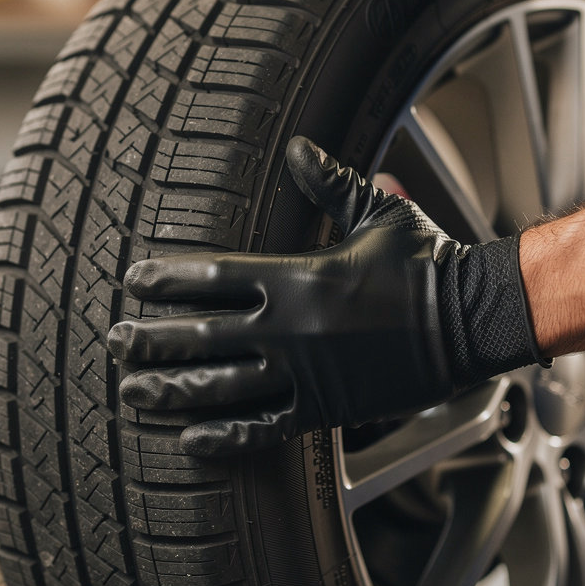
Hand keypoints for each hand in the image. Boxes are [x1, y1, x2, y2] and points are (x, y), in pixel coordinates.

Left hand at [108, 137, 547, 455]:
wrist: (469, 320)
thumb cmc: (426, 264)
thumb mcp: (377, 213)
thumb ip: (329, 183)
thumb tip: (298, 147)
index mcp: (298, 277)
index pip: (213, 277)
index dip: (167, 280)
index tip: (134, 283)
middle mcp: (291, 328)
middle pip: (202, 335)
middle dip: (152, 339)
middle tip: (115, 343)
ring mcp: (303, 373)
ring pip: (221, 387)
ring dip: (171, 389)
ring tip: (133, 391)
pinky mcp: (323, 408)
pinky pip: (263, 428)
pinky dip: (224, 435)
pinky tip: (191, 438)